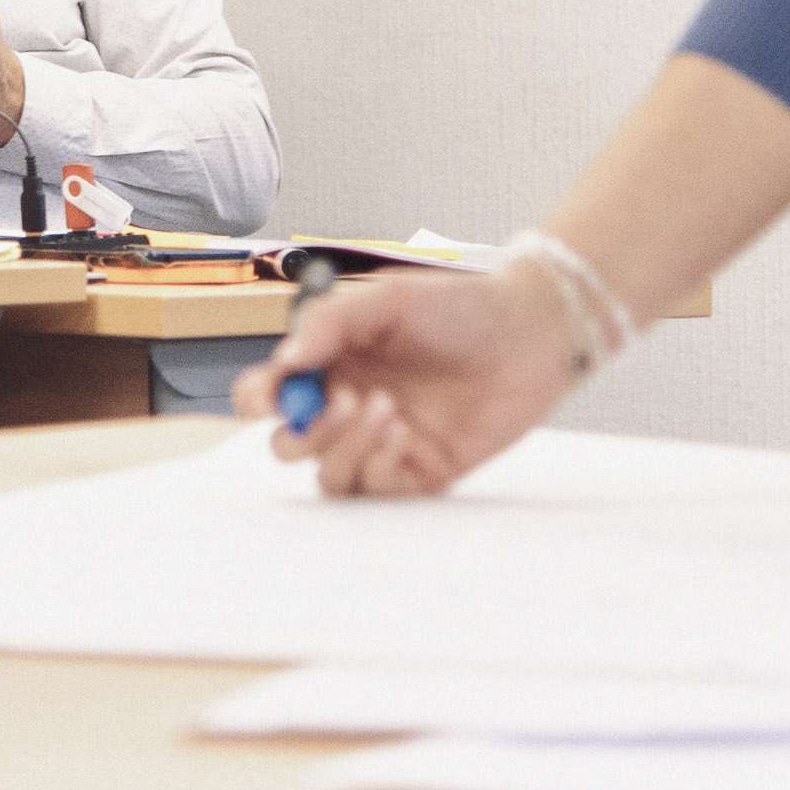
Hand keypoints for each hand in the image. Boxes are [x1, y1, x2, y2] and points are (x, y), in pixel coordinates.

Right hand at [231, 269, 590, 496]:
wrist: (531, 332)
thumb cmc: (461, 308)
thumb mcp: (387, 300)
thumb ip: (329, 322)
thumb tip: (285, 361)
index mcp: (331, 362)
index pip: (269, 394)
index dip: (259, 399)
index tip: (276, 391)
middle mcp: (347, 406)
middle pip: (289, 445)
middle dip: (304, 430)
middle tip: (342, 399)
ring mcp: (381, 443)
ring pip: (328, 476)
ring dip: (343, 448)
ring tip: (384, 408)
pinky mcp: (419, 472)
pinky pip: (375, 490)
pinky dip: (378, 463)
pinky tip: (404, 431)